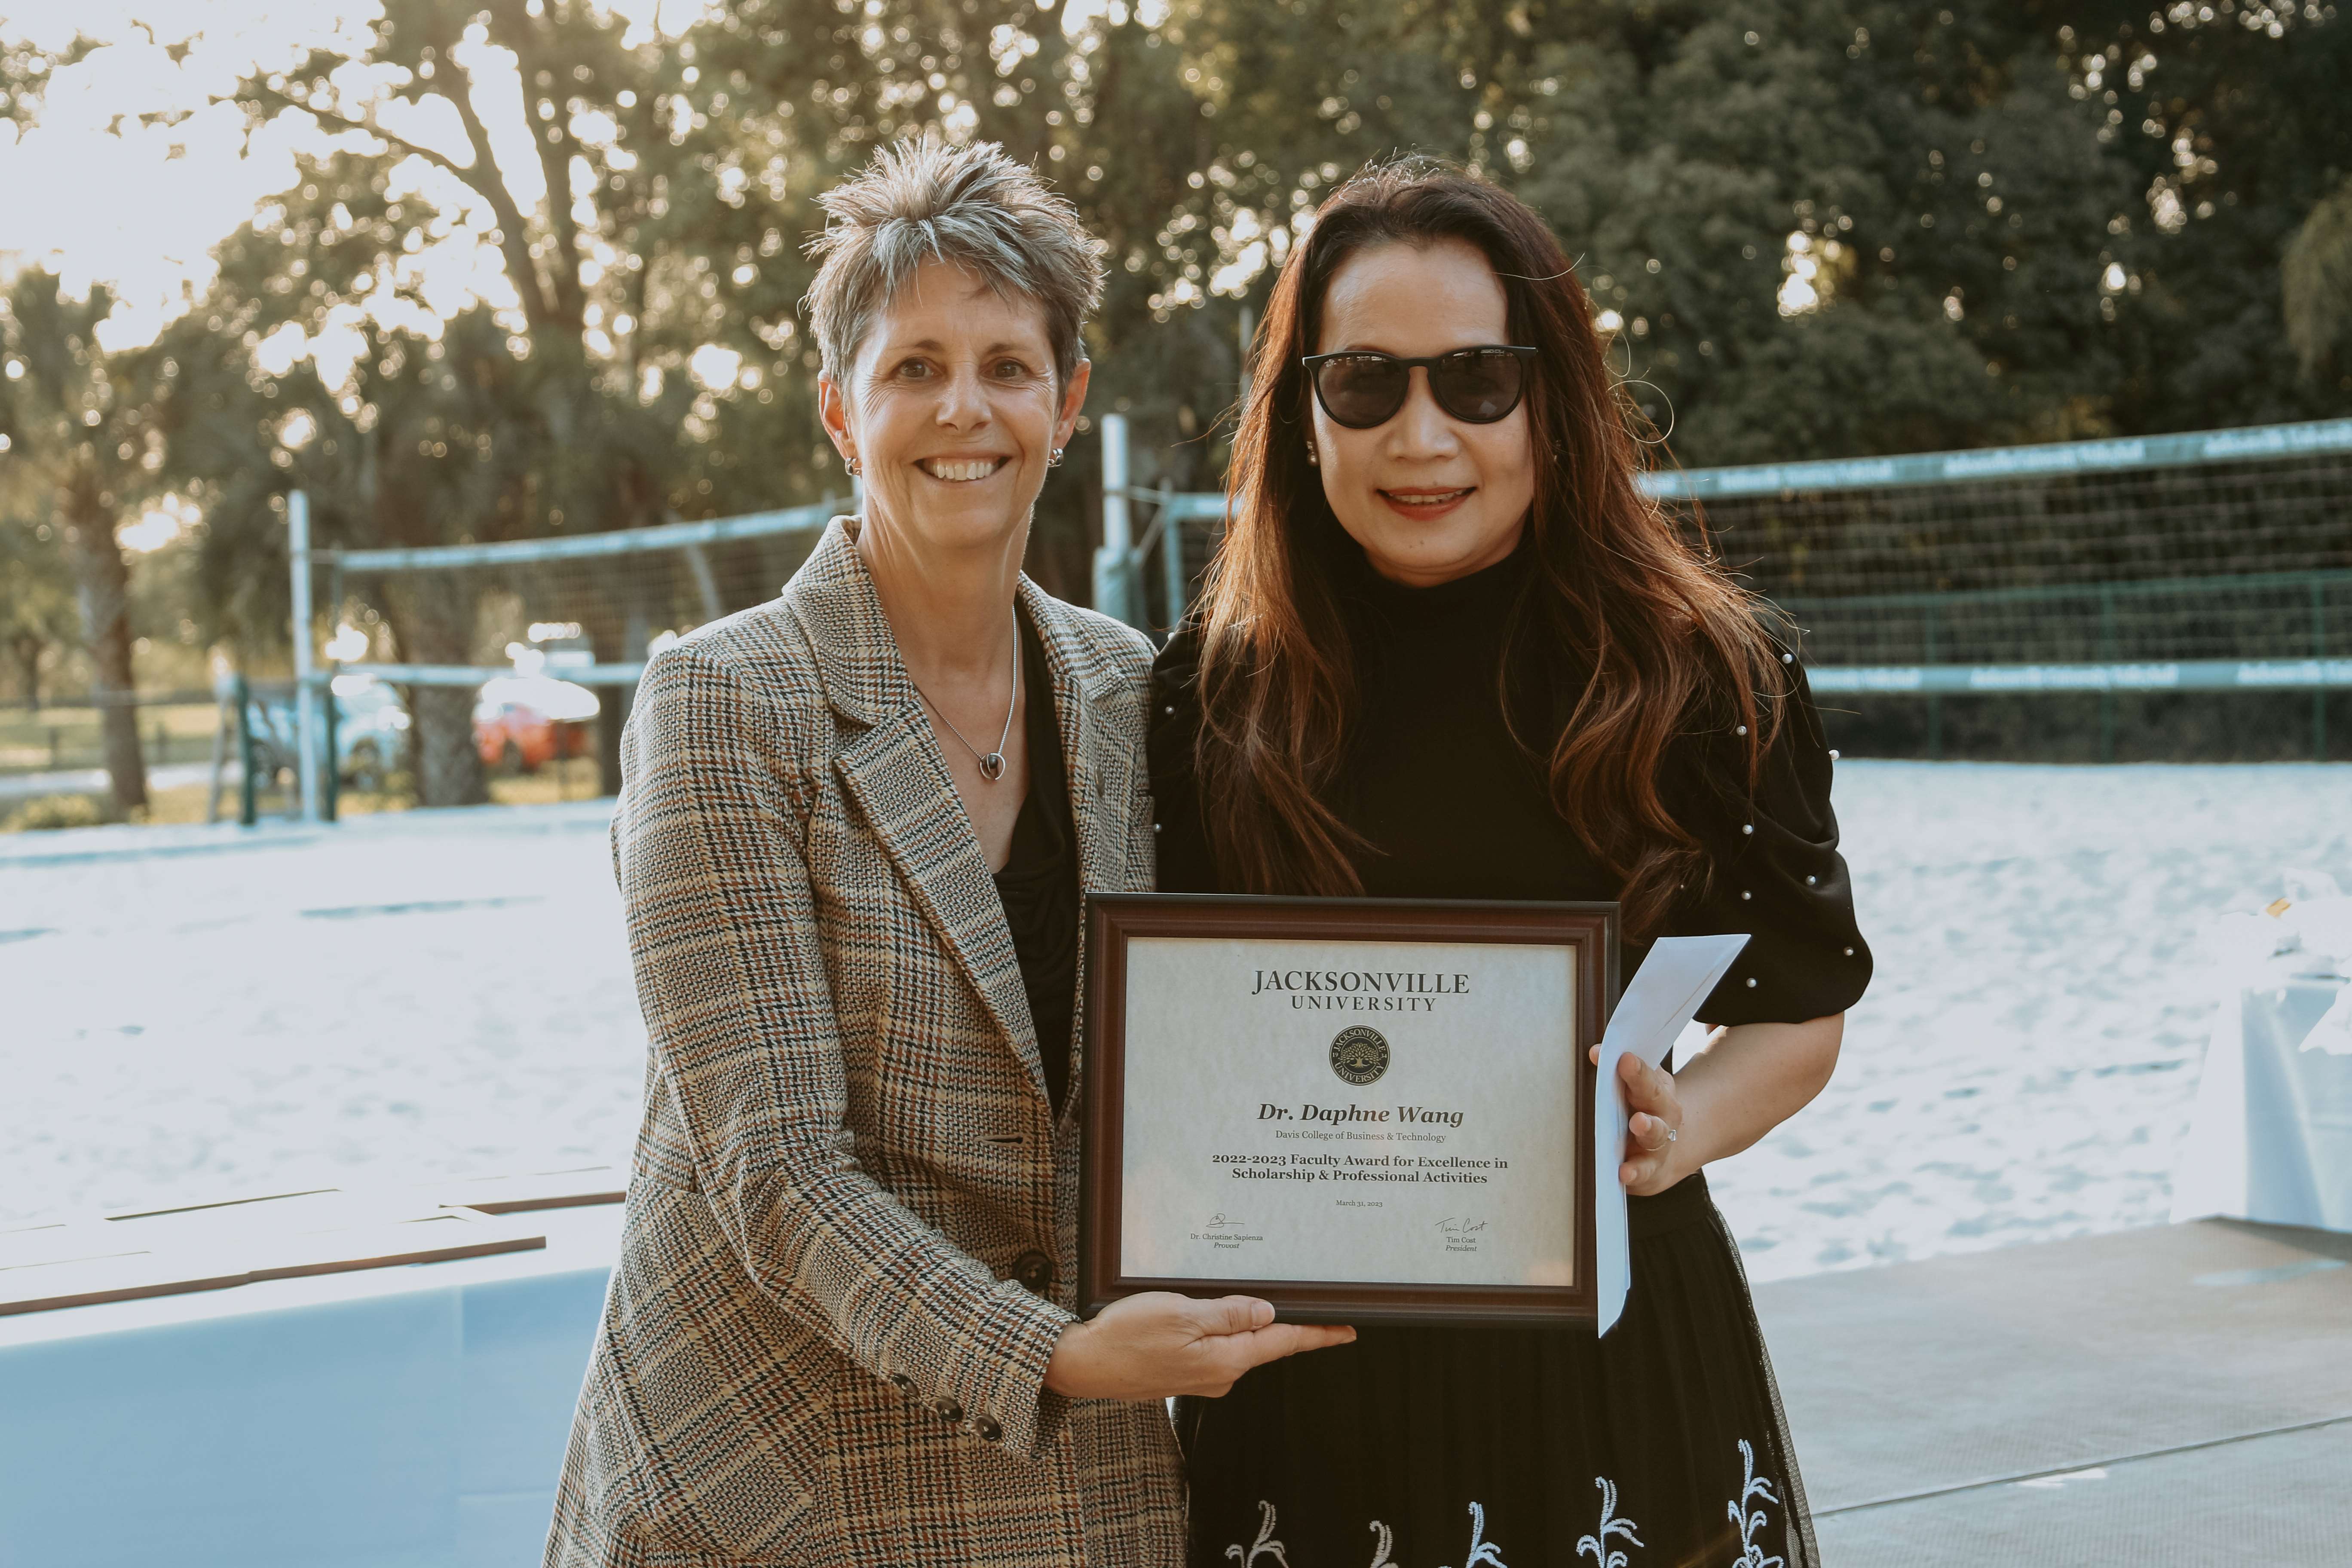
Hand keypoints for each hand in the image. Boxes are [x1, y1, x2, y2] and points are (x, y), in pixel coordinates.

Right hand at [1043, 1291, 1355, 1400]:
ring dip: (1245, 1322)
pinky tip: (1208, 1313)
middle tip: (1301, 1297)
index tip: (1347, 1331)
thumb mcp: (1181, 1313)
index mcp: (1225, 1360)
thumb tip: (1268, 1313)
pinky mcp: (1185, 1373)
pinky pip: (1214, 1347)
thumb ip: (1228, 1313)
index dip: (1318, 1335)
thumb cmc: (1126, 1336)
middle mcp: (1220, 1375)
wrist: (1084, 1365)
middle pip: (1263, 1343)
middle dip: (1282, 1322)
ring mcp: (1202, 1377)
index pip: (1283, 1343)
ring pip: (1237, 1343)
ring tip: (1242, 1296)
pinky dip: (1219, 1328)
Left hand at [1589, 1044, 1691, 1196]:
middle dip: (1643, 1085)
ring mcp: (1658, 1143)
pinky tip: (1624, 1173)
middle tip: (1630, 1072)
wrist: (1659, 1152)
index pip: (1647, 1073)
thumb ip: (1617, 1071)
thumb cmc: (1639, 1110)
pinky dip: (1635, 1171)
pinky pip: (1644, 1170)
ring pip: (1656, 1134)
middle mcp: (1662, 1113)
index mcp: (1657, 1089)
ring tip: (1638, 1123)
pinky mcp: (1650, 1169)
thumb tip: (1596, 1052)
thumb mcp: (1633, 1088)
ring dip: (1648, 1127)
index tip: (1624, 1058)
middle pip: (1654, 1097)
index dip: (1637, 1067)